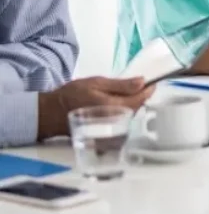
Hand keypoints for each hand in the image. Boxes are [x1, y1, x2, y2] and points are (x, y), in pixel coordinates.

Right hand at [37, 77, 154, 139]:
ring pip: (130, 114)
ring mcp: (112, 128)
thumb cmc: (71, 96)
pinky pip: (122, 121)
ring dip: (133, 104)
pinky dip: (124, 112)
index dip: (149, 89)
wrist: (52, 113)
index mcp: (115, 107)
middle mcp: (116, 120)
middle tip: (138, 86)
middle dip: (140, 96)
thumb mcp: (96, 83)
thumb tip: (142, 82)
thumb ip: (121, 84)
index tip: (152, 82)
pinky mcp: (106, 132)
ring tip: (126, 93)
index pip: (141, 99)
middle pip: (137, 107)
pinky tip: (118, 105)